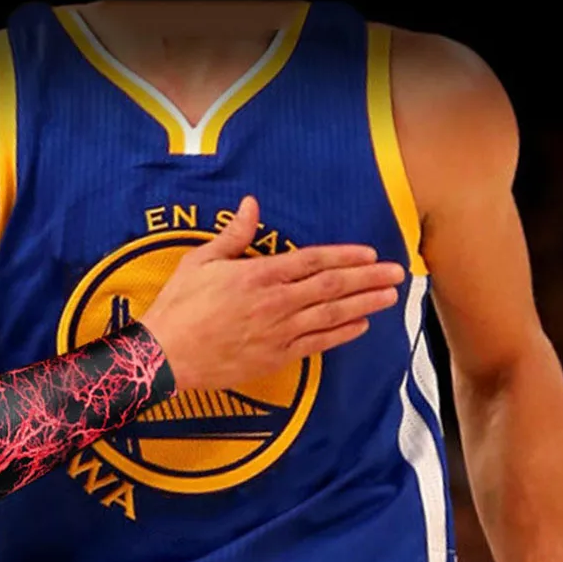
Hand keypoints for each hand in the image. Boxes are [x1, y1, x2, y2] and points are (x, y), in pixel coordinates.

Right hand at [141, 195, 404, 391]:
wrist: (165, 357)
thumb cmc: (179, 306)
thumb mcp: (200, 261)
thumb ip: (234, 234)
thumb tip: (251, 204)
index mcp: (258, 275)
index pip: (313, 261)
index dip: (345, 256)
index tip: (370, 253)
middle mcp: (276, 303)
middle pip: (332, 287)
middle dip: (368, 279)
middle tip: (397, 274)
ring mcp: (279, 332)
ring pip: (332, 316)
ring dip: (365, 305)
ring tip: (389, 297)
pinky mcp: (276, 357)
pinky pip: (318, 344)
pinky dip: (342, 334)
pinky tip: (361, 325)